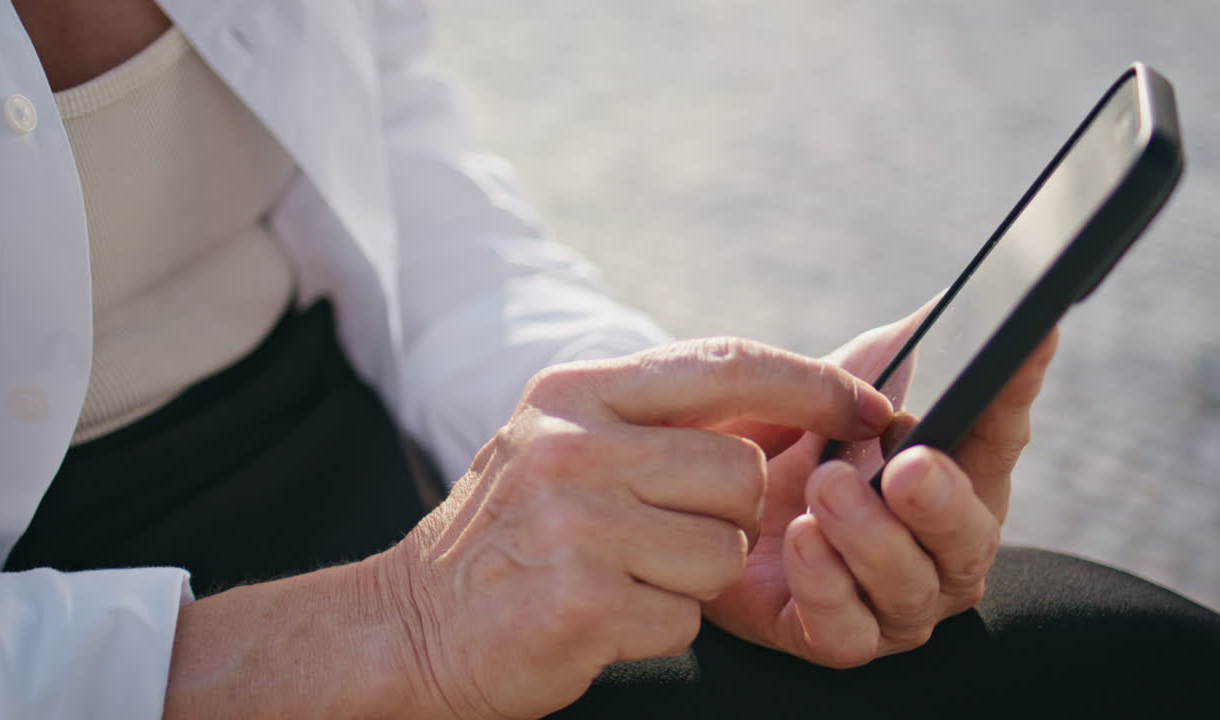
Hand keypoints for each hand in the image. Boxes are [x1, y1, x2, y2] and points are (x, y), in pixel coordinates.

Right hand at [378, 338, 894, 718]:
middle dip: (729, 516)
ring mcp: (576, 525)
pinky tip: (601, 615)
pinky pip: (685, 616)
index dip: (813, 384)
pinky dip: (659, 624)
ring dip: (693, 577)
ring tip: (622, 576)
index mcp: (577, 393)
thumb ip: (662, 421)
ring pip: (724, 551)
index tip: (870, 407)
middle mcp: (574, 447)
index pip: (726, 364)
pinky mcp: (581, 602)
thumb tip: (797, 405)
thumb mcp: (565, 446)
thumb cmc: (506, 534)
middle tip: (669, 535)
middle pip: (740, 473)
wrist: (410, 625)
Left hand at [703, 305, 1058, 667]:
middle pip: (970, 539)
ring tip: (825, 490)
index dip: (1012, 394)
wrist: (700, 486)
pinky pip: (845, 633)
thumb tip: (968, 300)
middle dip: (940, 503)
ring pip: (910, 591)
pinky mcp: (826, 634)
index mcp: (952, 475)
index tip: (1024, 342)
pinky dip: (827, 587)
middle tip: (907, 466)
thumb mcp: (845, 378)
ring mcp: (887, 600)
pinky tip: (801, 541)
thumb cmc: (793, 434)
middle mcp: (935, 548)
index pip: (998, 435)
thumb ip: (911, 345)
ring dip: (871, 539)